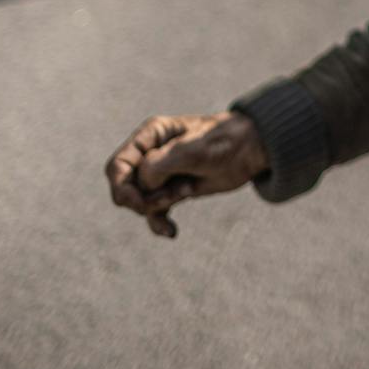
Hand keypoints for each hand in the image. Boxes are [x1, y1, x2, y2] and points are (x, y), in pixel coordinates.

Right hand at [104, 112, 267, 238]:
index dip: (121, 187)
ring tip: (187, 193)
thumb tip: (142, 183)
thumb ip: (162, 164)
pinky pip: (155, 212)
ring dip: (157, 208)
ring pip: (140, 202)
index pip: (118, 165)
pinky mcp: (172, 190)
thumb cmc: (223, 142)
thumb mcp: (193, 150)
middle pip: (124, 187)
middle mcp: (150, 154)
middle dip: (142, 199)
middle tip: (169, 199)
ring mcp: (160, 174)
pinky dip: (160, 223)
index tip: (140, 203)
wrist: (250, 151)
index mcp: (150, 136)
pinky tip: (172, 232)